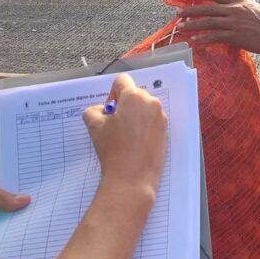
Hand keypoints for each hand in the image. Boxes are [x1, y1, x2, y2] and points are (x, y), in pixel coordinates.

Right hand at [83, 73, 167, 190]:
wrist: (132, 178)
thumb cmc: (113, 149)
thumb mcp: (94, 126)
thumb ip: (93, 110)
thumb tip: (101, 111)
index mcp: (134, 97)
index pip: (122, 81)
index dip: (112, 94)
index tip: (109, 111)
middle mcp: (151, 103)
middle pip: (134, 94)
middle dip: (124, 105)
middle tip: (115, 125)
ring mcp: (161, 118)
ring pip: (144, 108)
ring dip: (134, 116)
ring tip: (126, 136)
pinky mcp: (166, 132)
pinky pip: (152, 121)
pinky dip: (143, 126)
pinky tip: (135, 143)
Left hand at [177, 0, 259, 52]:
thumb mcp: (251, 6)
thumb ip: (237, 5)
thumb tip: (225, 6)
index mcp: (237, 1)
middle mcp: (233, 10)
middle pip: (207, 8)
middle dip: (190, 10)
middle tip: (179, 12)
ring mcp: (233, 24)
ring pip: (208, 22)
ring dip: (192, 25)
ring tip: (181, 27)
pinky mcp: (235, 36)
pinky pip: (215, 37)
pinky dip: (203, 38)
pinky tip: (194, 40)